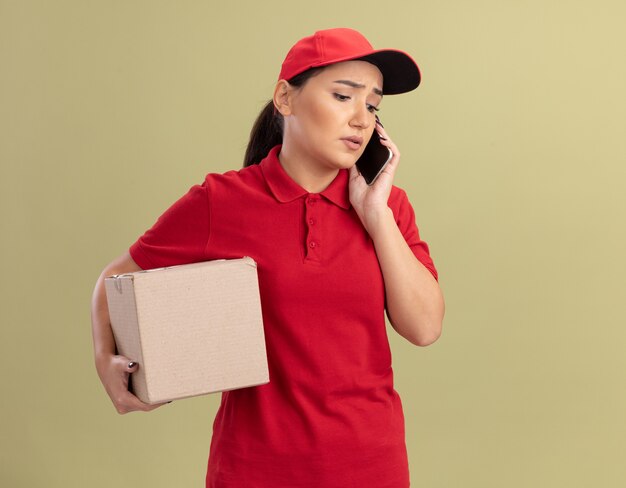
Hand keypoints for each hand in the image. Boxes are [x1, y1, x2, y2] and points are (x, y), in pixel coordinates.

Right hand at [96, 353, 167, 413]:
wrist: (104, 366)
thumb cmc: (114, 364)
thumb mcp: (121, 363)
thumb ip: (127, 365)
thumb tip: (134, 366)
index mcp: (122, 399)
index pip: (145, 406)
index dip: (157, 404)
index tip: (168, 399)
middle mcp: (122, 405)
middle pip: (145, 408)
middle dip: (157, 403)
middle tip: (170, 395)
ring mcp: (122, 406)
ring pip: (142, 407)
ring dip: (152, 402)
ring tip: (165, 394)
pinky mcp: (123, 404)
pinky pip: (139, 405)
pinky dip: (147, 400)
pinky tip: (156, 394)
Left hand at [348, 119, 399, 235]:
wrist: (368, 209)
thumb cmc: (361, 198)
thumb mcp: (353, 178)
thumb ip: (353, 167)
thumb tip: (349, 155)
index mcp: (372, 169)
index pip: (373, 152)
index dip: (370, 142)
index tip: (364, 132)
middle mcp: (381, 167)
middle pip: (382, 148)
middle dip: (378, 135)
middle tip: (372, 125)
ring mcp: (387, 168)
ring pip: (389, 148)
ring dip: (385, 137)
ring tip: (379, 128)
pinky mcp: (391, 170)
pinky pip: (394, 155)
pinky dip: (390, 145)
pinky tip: (383, 139)